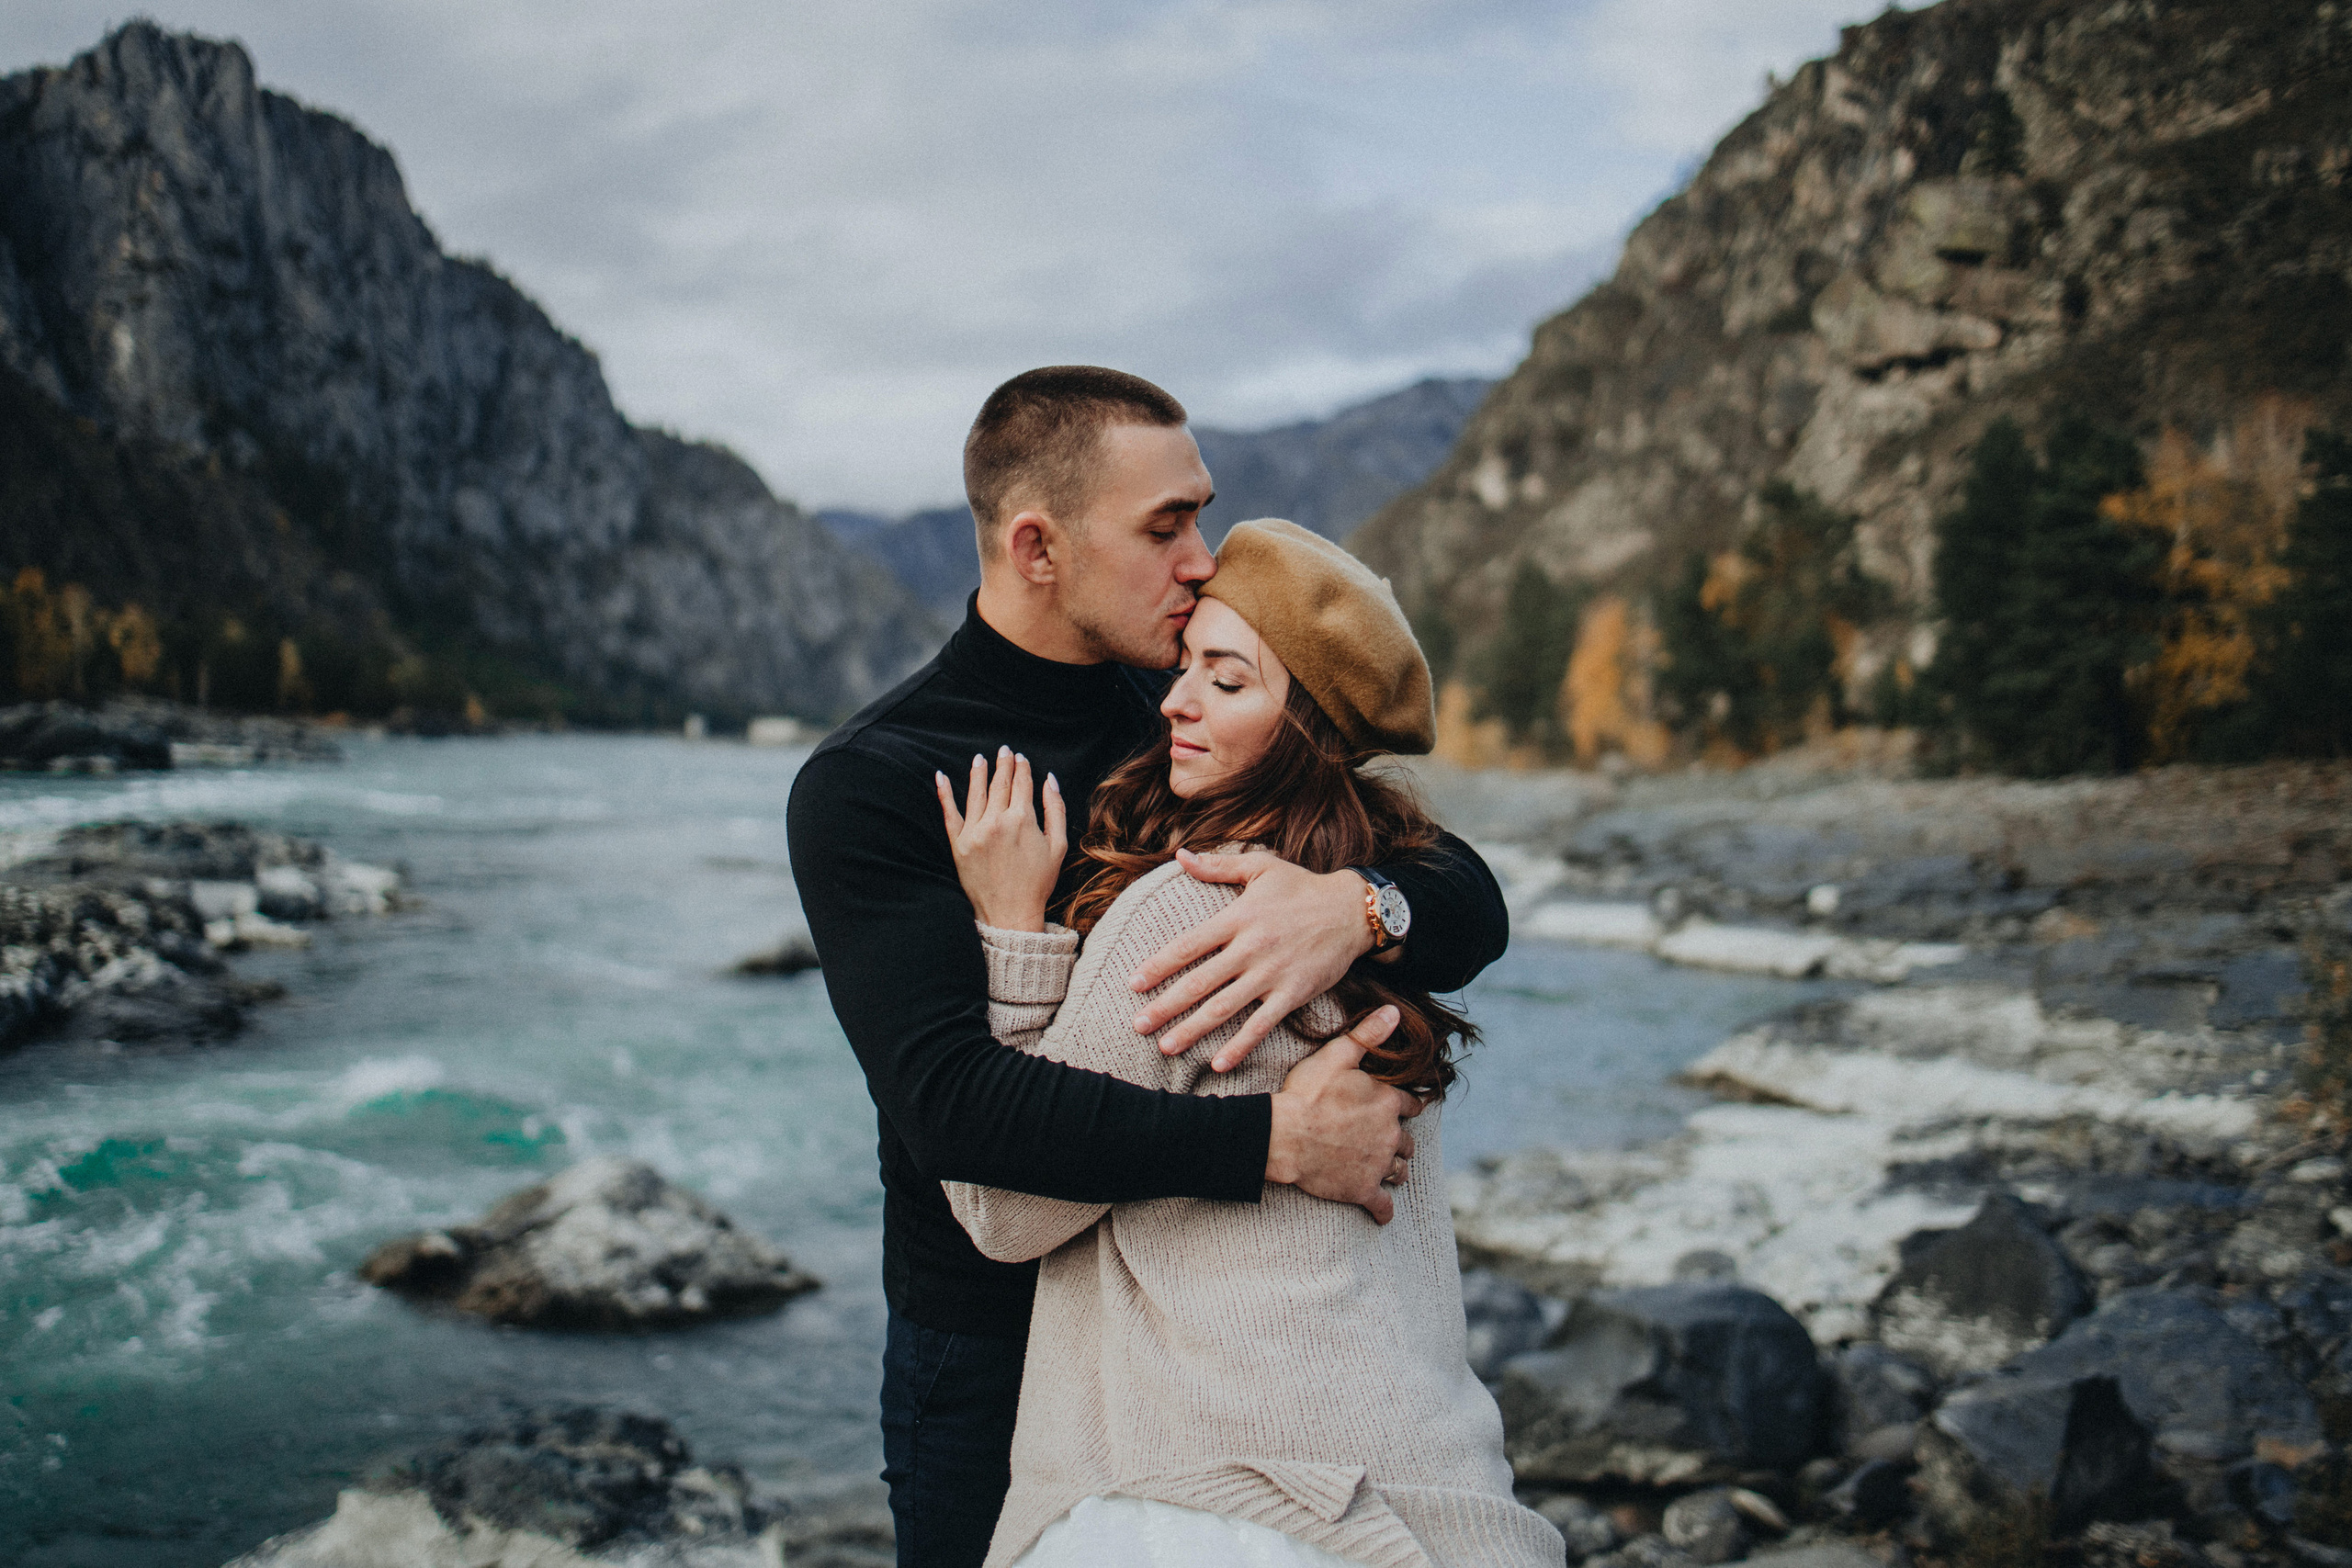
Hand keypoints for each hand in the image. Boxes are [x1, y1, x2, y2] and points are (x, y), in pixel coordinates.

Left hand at [935, 747, 1065, 932]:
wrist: (1009, 913)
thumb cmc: (1037, 882)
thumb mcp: (1057, 846)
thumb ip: (1056, 810)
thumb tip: (1050, 780)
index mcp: (1022, 820)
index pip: (1022, 784)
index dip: (1022, 768)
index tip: (1021, 758)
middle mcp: (996, 822)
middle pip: (1000, 784)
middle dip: (1003, 764)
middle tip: (1004, 750)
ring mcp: (974, 832)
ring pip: (976, 793)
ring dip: (979, 772)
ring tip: (980, 758)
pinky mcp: (958, 844)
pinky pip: (949, 813)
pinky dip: (943, 794)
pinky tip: (940, 777)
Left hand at [1129, 848, 1374, 1070]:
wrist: (1353, 910)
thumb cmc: (1302, 887)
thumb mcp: (1261, 867)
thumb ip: (1218, 866)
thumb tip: (1181, 855)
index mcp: (1238, 917)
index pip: (1188, 945)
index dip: (1158, 966)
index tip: (1133, 984)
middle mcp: (1251, 948)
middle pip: (1198, 982)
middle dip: (1165, 1006)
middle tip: (1137, 1025)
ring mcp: (1272, 974)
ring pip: (1224, 1008)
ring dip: (1192, 1030)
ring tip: (1165, 1046)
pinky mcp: (1293, 994)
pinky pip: (1262, 1025)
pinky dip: (1240, 1047)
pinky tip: (1218, 1064)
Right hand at [1265, 1007, 1423, 1224]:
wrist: (1284, 1136)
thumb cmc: (1306, 1094)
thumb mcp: (1337, 1055)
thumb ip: (1369, 1034)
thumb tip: (1395, 1011)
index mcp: (1388, 1103)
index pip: (1411, 1105)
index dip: (1404, 1106)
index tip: (1399, 1108)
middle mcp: (1390, 1135)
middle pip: (1407, 1141)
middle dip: (1399, 1140)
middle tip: (1384, 1140)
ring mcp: (1378, 1165)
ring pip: (1399, 1170)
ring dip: (1394, 1169)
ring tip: (1384, 1169)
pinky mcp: (1362, 1190)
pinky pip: (1382, 1206)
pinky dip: (1383, 1210)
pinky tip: (1382, 1212)